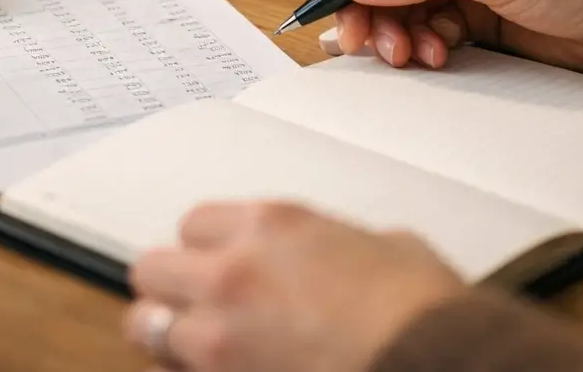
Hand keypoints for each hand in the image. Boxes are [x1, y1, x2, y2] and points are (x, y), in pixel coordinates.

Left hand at [126, 201, 463, 371]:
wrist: (437, 364)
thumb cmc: (425, 314)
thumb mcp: (391, 248)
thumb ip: (343, 245)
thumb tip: (353, 257)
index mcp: (271, 226)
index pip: (195, 224)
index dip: (207, 250)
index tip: (218, 266)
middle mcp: (232, 273)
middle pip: (151, 270)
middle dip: (170, 290)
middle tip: (193, 309)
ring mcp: (219, 337)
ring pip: (146, 329)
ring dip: (168, 338)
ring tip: (194, 352)